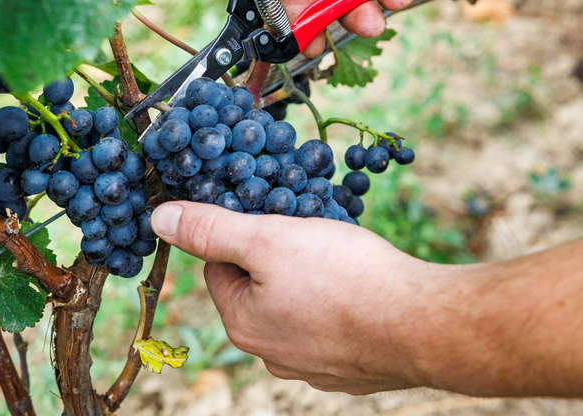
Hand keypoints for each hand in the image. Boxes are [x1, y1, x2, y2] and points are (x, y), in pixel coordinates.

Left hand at [150, 201, 438, 393]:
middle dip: (277, 254)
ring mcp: (314, 366)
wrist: (423, 325)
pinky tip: (360, 286)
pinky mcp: (351, 368)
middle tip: (308, 232)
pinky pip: (332, 323)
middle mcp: (271, 354)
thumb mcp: (267, 239)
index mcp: (243, 324)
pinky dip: (339, 302)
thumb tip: (159, 219)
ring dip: (309, 277)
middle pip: (257, 286)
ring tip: (338, 256)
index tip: (271, 216)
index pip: (219, 266)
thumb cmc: (344, 277)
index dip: (242, 233)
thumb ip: (211, 229)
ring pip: (296, 304)